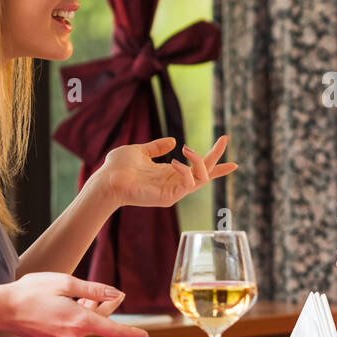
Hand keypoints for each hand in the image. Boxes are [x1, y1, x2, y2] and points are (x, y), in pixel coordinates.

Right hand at [0, 272, 149, 336]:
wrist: (1, 309)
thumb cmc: (30, 293)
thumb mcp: (66, 283)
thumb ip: (93, 290)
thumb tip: (114, 293)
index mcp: (79, 321)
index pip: (112, 330)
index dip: (130, 332)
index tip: (143, 335)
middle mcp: (72, 334)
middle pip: (99, 323)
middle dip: (108, 308)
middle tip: (116, 294)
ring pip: (85, 325)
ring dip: (90, 311)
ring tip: (86, 295)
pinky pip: (72, 328)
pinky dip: (76, 316)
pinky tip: (70, 304)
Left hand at [96, 134, 237, 209]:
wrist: (106, 180)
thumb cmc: (117, 168)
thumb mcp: (140, 151)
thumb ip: (156, 147)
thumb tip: (173, 141)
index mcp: (169, 174)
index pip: (197, 170)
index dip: (214, 163)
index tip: (230, 157)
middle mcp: (174, 184)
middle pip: (206, 173)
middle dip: (217, 158)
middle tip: (224, 138)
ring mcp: (173, 192)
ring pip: (201, 178)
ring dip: (201, 161)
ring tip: (189, 148)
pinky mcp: (169, 197)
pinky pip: (188, 184)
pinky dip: (187, 171)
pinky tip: (175, 161)